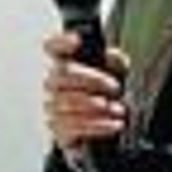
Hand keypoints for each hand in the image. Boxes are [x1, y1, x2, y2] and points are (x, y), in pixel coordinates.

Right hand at [42, 29, 128, 154]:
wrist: (108, 127)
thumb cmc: (108, 97)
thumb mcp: (119, 75)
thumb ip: (116, 62)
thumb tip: (114, 56)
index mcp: (67, 64)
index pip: (53, 47)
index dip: (61, 41)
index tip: (77, 41)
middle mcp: (55, 84)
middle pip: (62, 73)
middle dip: (93, 80)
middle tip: (114, 87)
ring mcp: (54, 106)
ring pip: (66, 102)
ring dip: (96, 106)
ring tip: (117, 109)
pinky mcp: (58, 130)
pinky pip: (72, 127)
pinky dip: (96, 125)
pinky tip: (112, 124)